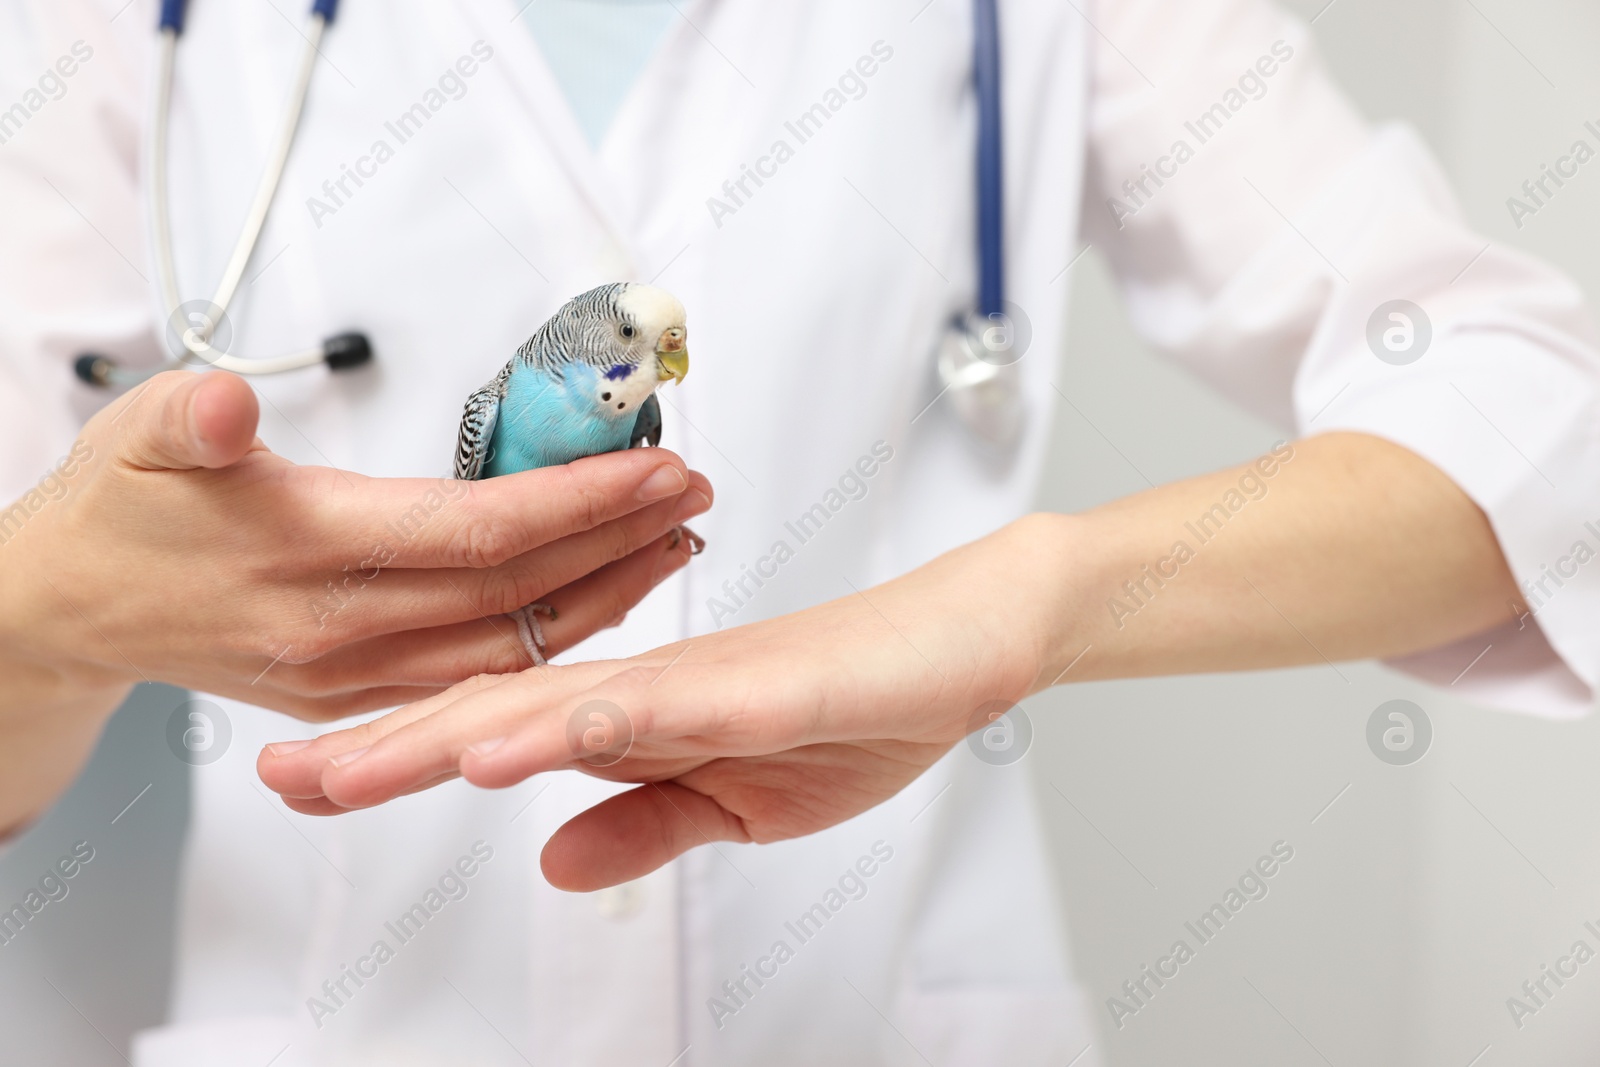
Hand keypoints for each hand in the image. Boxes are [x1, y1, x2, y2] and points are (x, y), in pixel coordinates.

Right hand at [0, 370, 711, 721]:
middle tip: (694, 493)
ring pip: (512, 645)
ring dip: (606, 596)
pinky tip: (600, 601)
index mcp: (305, 550)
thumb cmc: (119, 509)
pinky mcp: (357, 697)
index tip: (656, 465)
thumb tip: (227, 407)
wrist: (73, 609)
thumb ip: (191, 420)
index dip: (579, 501)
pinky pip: (479, 674)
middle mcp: (341, 630)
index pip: (478, 531)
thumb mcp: (134, 433)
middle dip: (620, 541)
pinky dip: (552, 639)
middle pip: (518, 591)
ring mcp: (354, 677)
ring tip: (675, 543)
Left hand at [258, 518, 1067, 889]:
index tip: (304, 783)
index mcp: (637, 714)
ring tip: (366, 766)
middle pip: (501, 716)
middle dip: (388, 750)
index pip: (498, 738)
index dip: (399, 760)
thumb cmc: (852, 706)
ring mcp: (701, 682)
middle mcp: (649, 686)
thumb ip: (641, 822)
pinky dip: (590, 726)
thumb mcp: (737, 802)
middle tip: (278, 777)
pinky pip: (664, 708)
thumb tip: (548, 865)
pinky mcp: (763, 688)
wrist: (956, 645)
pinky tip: (527, 746)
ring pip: (561, 707)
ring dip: (459, 736)